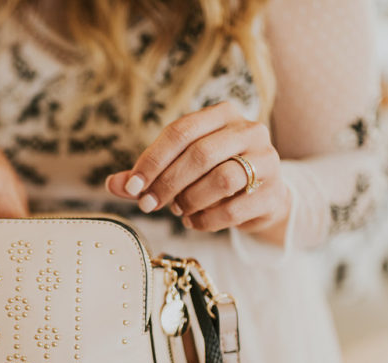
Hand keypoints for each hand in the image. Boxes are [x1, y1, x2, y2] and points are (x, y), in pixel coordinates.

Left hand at [105, 101, 290, 240]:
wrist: (262, 198)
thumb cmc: (212, 176)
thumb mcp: (180, 169)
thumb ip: (147, 175)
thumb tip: (112, 184)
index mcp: (222, 115)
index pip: (181, 131)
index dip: (152, 160)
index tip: (133, 187)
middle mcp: (249, 130)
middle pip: (200, 154)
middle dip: (168, 183)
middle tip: (149, 204)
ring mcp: (267, 160)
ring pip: (222, 179)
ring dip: (190, 200)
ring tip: (178, 210)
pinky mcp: (275, 192)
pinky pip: (234, 209)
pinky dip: (206, 220)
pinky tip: (194, 222)